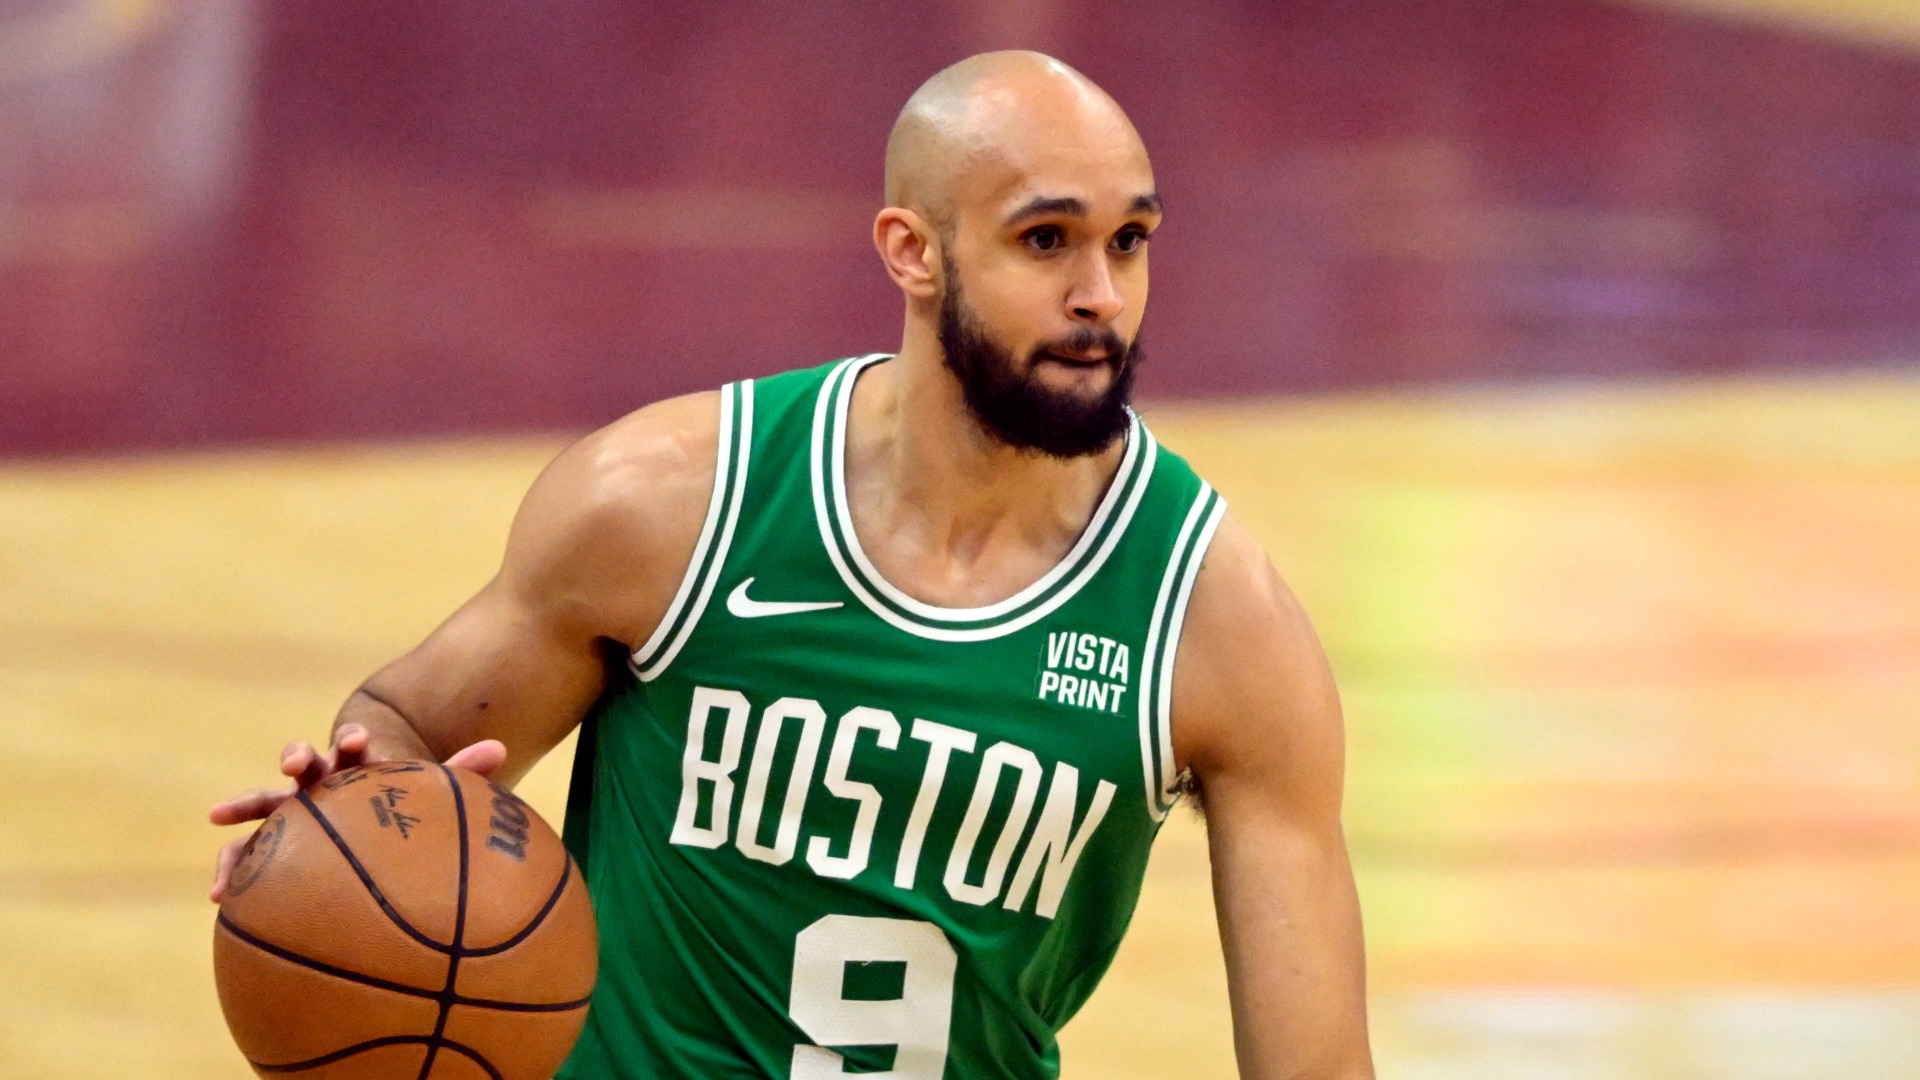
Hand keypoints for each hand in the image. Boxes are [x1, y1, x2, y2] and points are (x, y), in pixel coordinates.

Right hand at [207, 723, 506, 901]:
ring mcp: (289, 817)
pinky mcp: (272, 851)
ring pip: (263, 807)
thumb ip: (461, 772)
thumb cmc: (400, 811)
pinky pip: (248, 859)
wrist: (370, 833)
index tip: (356, 742)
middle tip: (295, 763)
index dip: (351, 742)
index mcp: (354, 768)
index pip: (351, 747)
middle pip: (304, 766)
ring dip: (243, 806)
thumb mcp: (429, 794)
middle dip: (297, 758)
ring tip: (218, 814)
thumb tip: (502, 746)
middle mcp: (318, 786)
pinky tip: (220, 896)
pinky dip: (233, 872)